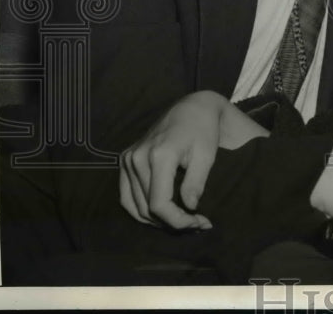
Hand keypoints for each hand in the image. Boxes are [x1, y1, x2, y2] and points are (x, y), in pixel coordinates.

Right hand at [120, 90, 264, 229]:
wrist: (192, 108)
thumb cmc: (203, 130)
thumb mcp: (206, 155)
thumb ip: (196, 182)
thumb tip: (189, 208)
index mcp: (159, 155)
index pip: (159, 203)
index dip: (178, 220)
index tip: (199, 223)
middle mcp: (137, 157)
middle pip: (147, 207)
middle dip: (172, 222)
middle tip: (197, 224)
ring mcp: (128, 158)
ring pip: (135, 206)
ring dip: (157, 221)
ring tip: (182, 222)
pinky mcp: (125, 160)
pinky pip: (126, 196)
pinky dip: (141, 210)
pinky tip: (161, 216)